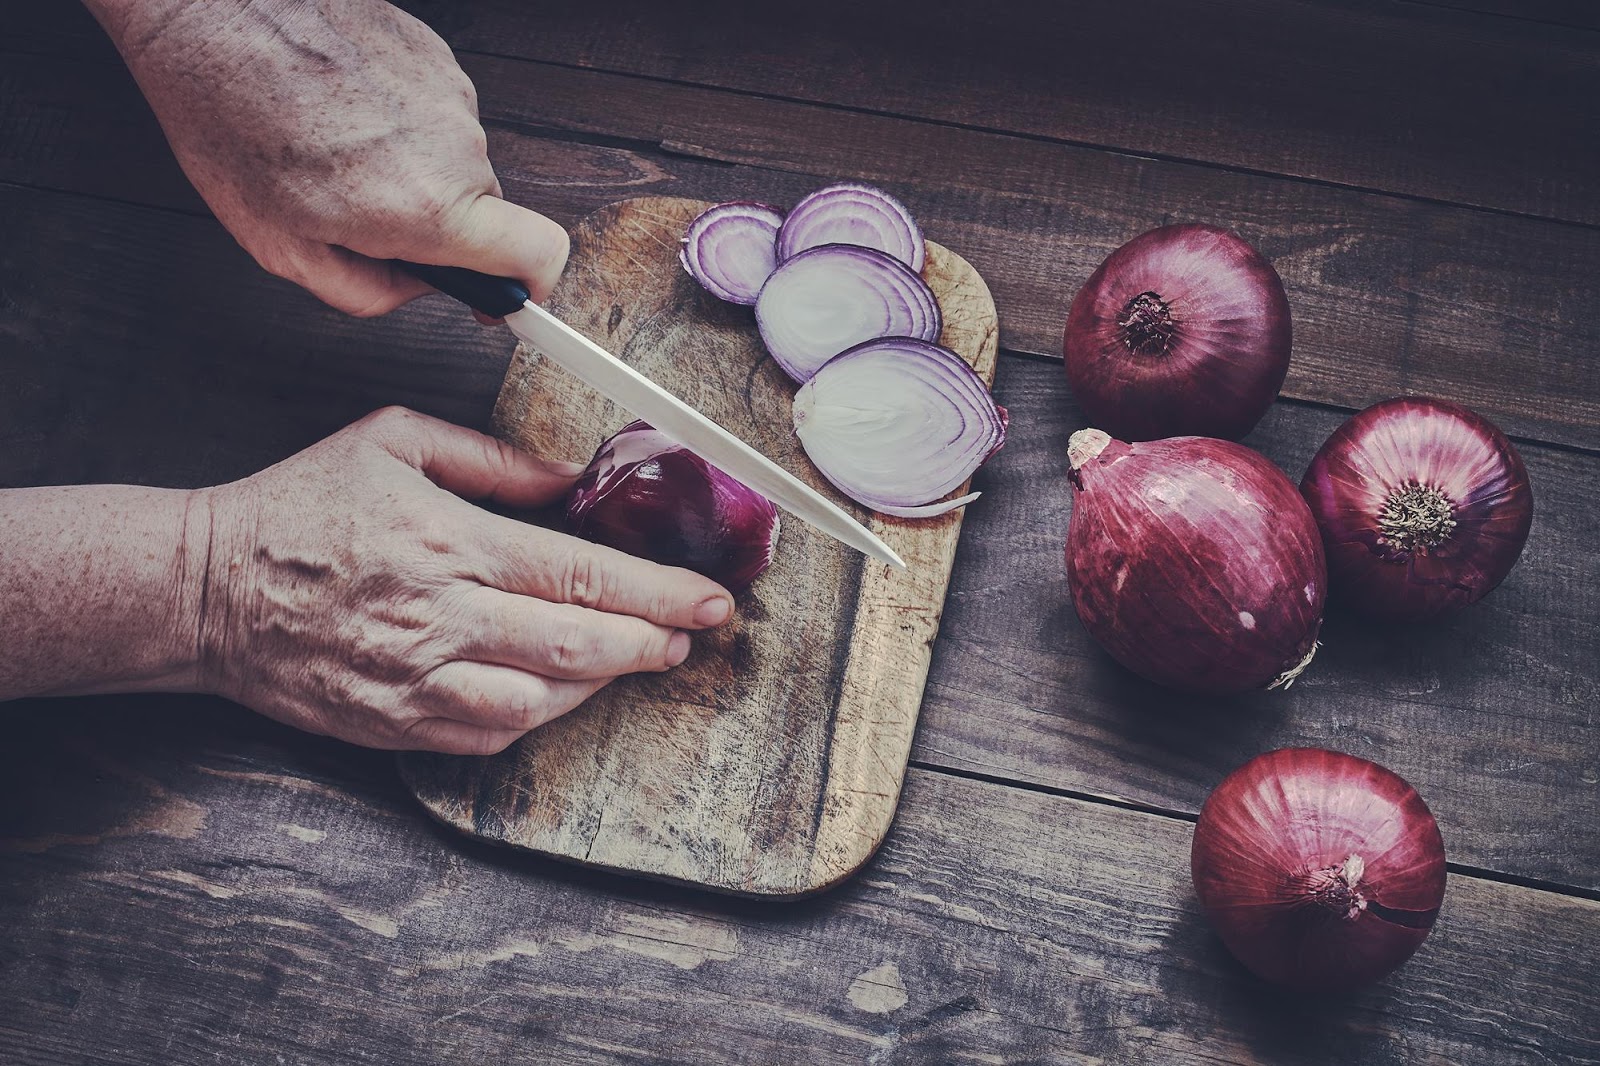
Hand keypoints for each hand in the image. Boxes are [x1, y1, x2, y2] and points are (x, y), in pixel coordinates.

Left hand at [88, 0, 565, 315]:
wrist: (212, 12)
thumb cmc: (230, 119)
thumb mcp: (280, 248)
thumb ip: (362, 292)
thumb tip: (409, 291)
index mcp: (427, 207)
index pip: (540, 254)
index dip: (533, 284)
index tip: (506, 295)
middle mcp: (456, 148)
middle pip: (482, 211)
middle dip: (432, 223)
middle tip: (357, 209)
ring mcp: (451, 94)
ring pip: (454, 161)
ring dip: (408, 168)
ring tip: (332, 146)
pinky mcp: (436, 55)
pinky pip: (435, 112)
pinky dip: (396, 122)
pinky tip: (337, 108)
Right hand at [196, 408, 733, 753]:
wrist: (204, 590)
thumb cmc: (301, 506)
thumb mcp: (394, 442)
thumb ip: (495, 460)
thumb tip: (575, 479)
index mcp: (448, 541)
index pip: (582, 572)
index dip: (660, 590)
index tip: (711, 597)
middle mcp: (441, 618)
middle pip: (580, 644)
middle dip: (653, 641)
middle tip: (691, 634)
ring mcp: (418, 682)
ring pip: (543, 701)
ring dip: (605, 684)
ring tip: (638, 657)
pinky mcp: (396, 727)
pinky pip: (491, 737)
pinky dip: (540, 717)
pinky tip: (563, 691)